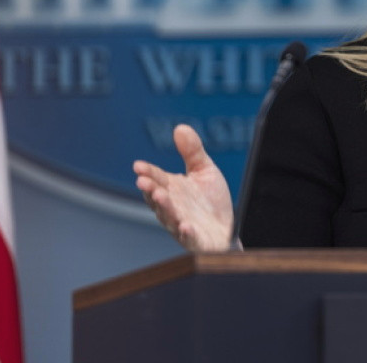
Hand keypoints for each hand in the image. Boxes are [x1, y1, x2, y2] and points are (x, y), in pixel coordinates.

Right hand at [133, 124, 233, 251]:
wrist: (228, 229)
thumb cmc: (211, 200)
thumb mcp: (204, 170)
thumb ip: (192, 151)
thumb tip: (180, 127)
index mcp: (172, 189)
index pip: (156, 178)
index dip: (148, 172)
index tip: (138, 166)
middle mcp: (173, 207)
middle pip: (158, 198)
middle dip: (150, 190)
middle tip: (144, 181)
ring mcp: (182, 224)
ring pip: (169, 217)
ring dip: (164, 207)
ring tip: (161, 196)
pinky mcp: (196, 240)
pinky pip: (189, 238)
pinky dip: (186, 233)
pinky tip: (186, 226)